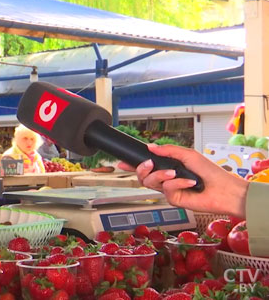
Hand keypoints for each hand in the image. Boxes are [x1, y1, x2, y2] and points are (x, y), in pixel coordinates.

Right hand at [118, 144, 248, 217]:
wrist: (224, 189)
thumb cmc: (210, 172)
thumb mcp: (188, 155)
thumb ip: (168, 150)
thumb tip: (150, 147)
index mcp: (168, 168)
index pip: (146, 167)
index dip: (132, 165)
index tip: (122, 162)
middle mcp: (166, 180)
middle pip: (142, 176)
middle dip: (141, 168)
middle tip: (148, 163)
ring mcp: (169, 191)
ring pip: (150, 183)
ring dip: (160, 175)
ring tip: (174, 173)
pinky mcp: (174, 200)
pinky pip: (166, 190)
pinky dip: (177, 183)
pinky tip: (189, 182)